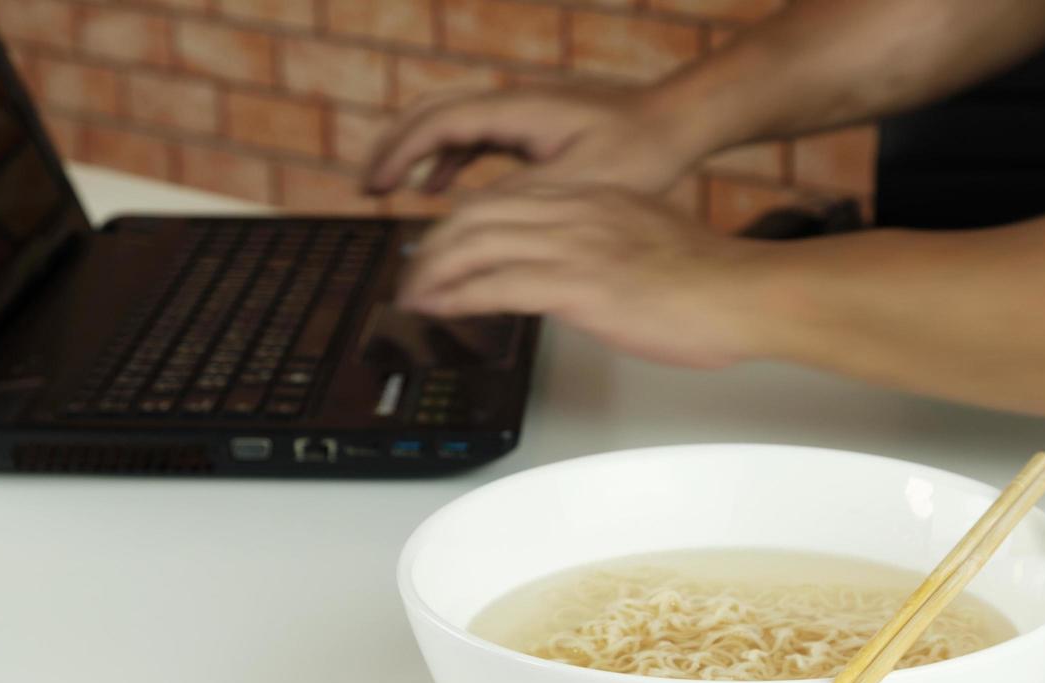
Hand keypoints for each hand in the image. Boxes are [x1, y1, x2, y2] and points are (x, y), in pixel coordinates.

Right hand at [363, 87, 703, 197]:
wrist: (679, 122)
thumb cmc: (641, 150)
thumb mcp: (577, 187)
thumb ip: (519, 200)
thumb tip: (465, 219)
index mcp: (520, 110)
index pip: (439, 124)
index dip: (400, 155)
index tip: (375, 186)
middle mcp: (514, 102)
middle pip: (432, 113)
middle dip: (393, 148)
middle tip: (366, 186)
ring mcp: (522, 111)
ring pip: (451, 123)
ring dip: (417, 154)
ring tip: (390, 190)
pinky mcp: (534, 125)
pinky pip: (475, 136)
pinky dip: (449, 160)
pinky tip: (441, 191)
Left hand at [397, 185, 783, 368]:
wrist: (745, 294)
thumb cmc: (710, 281)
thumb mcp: (646, 244)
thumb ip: (605, 248)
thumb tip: (579, 273)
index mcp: (594, 197)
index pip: (506, 198)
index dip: (461, 222)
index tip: (442, 247)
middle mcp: (578, 210)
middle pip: (478, 214)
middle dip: (433, 246)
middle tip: (412, 275)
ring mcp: (576, 245)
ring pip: (477, 244)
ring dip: (433, 272)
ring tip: (413, 296)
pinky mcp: (578, 285)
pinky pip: (498, 285)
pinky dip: (458, 296)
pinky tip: (439, 307)